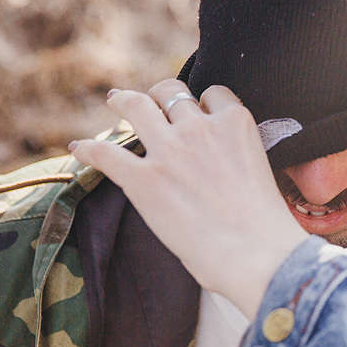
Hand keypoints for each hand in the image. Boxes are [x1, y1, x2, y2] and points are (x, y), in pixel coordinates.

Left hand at [70, 80, 306, 317]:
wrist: (256, 254)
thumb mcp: (260, 172)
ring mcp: (169, 151)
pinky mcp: (143, 180)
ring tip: (116, 102)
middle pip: (171, 92)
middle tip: (150, 103)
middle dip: (160, 95)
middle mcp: (199, 128)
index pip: (214, 94)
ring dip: (124, 101)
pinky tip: (80, 148)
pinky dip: (90, 149)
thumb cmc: (267, 227)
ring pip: (137, 106)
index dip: (202, 103)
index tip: (196, 113)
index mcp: (235, 124)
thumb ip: (237, 157)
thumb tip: (220, 173)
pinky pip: (106, 152)